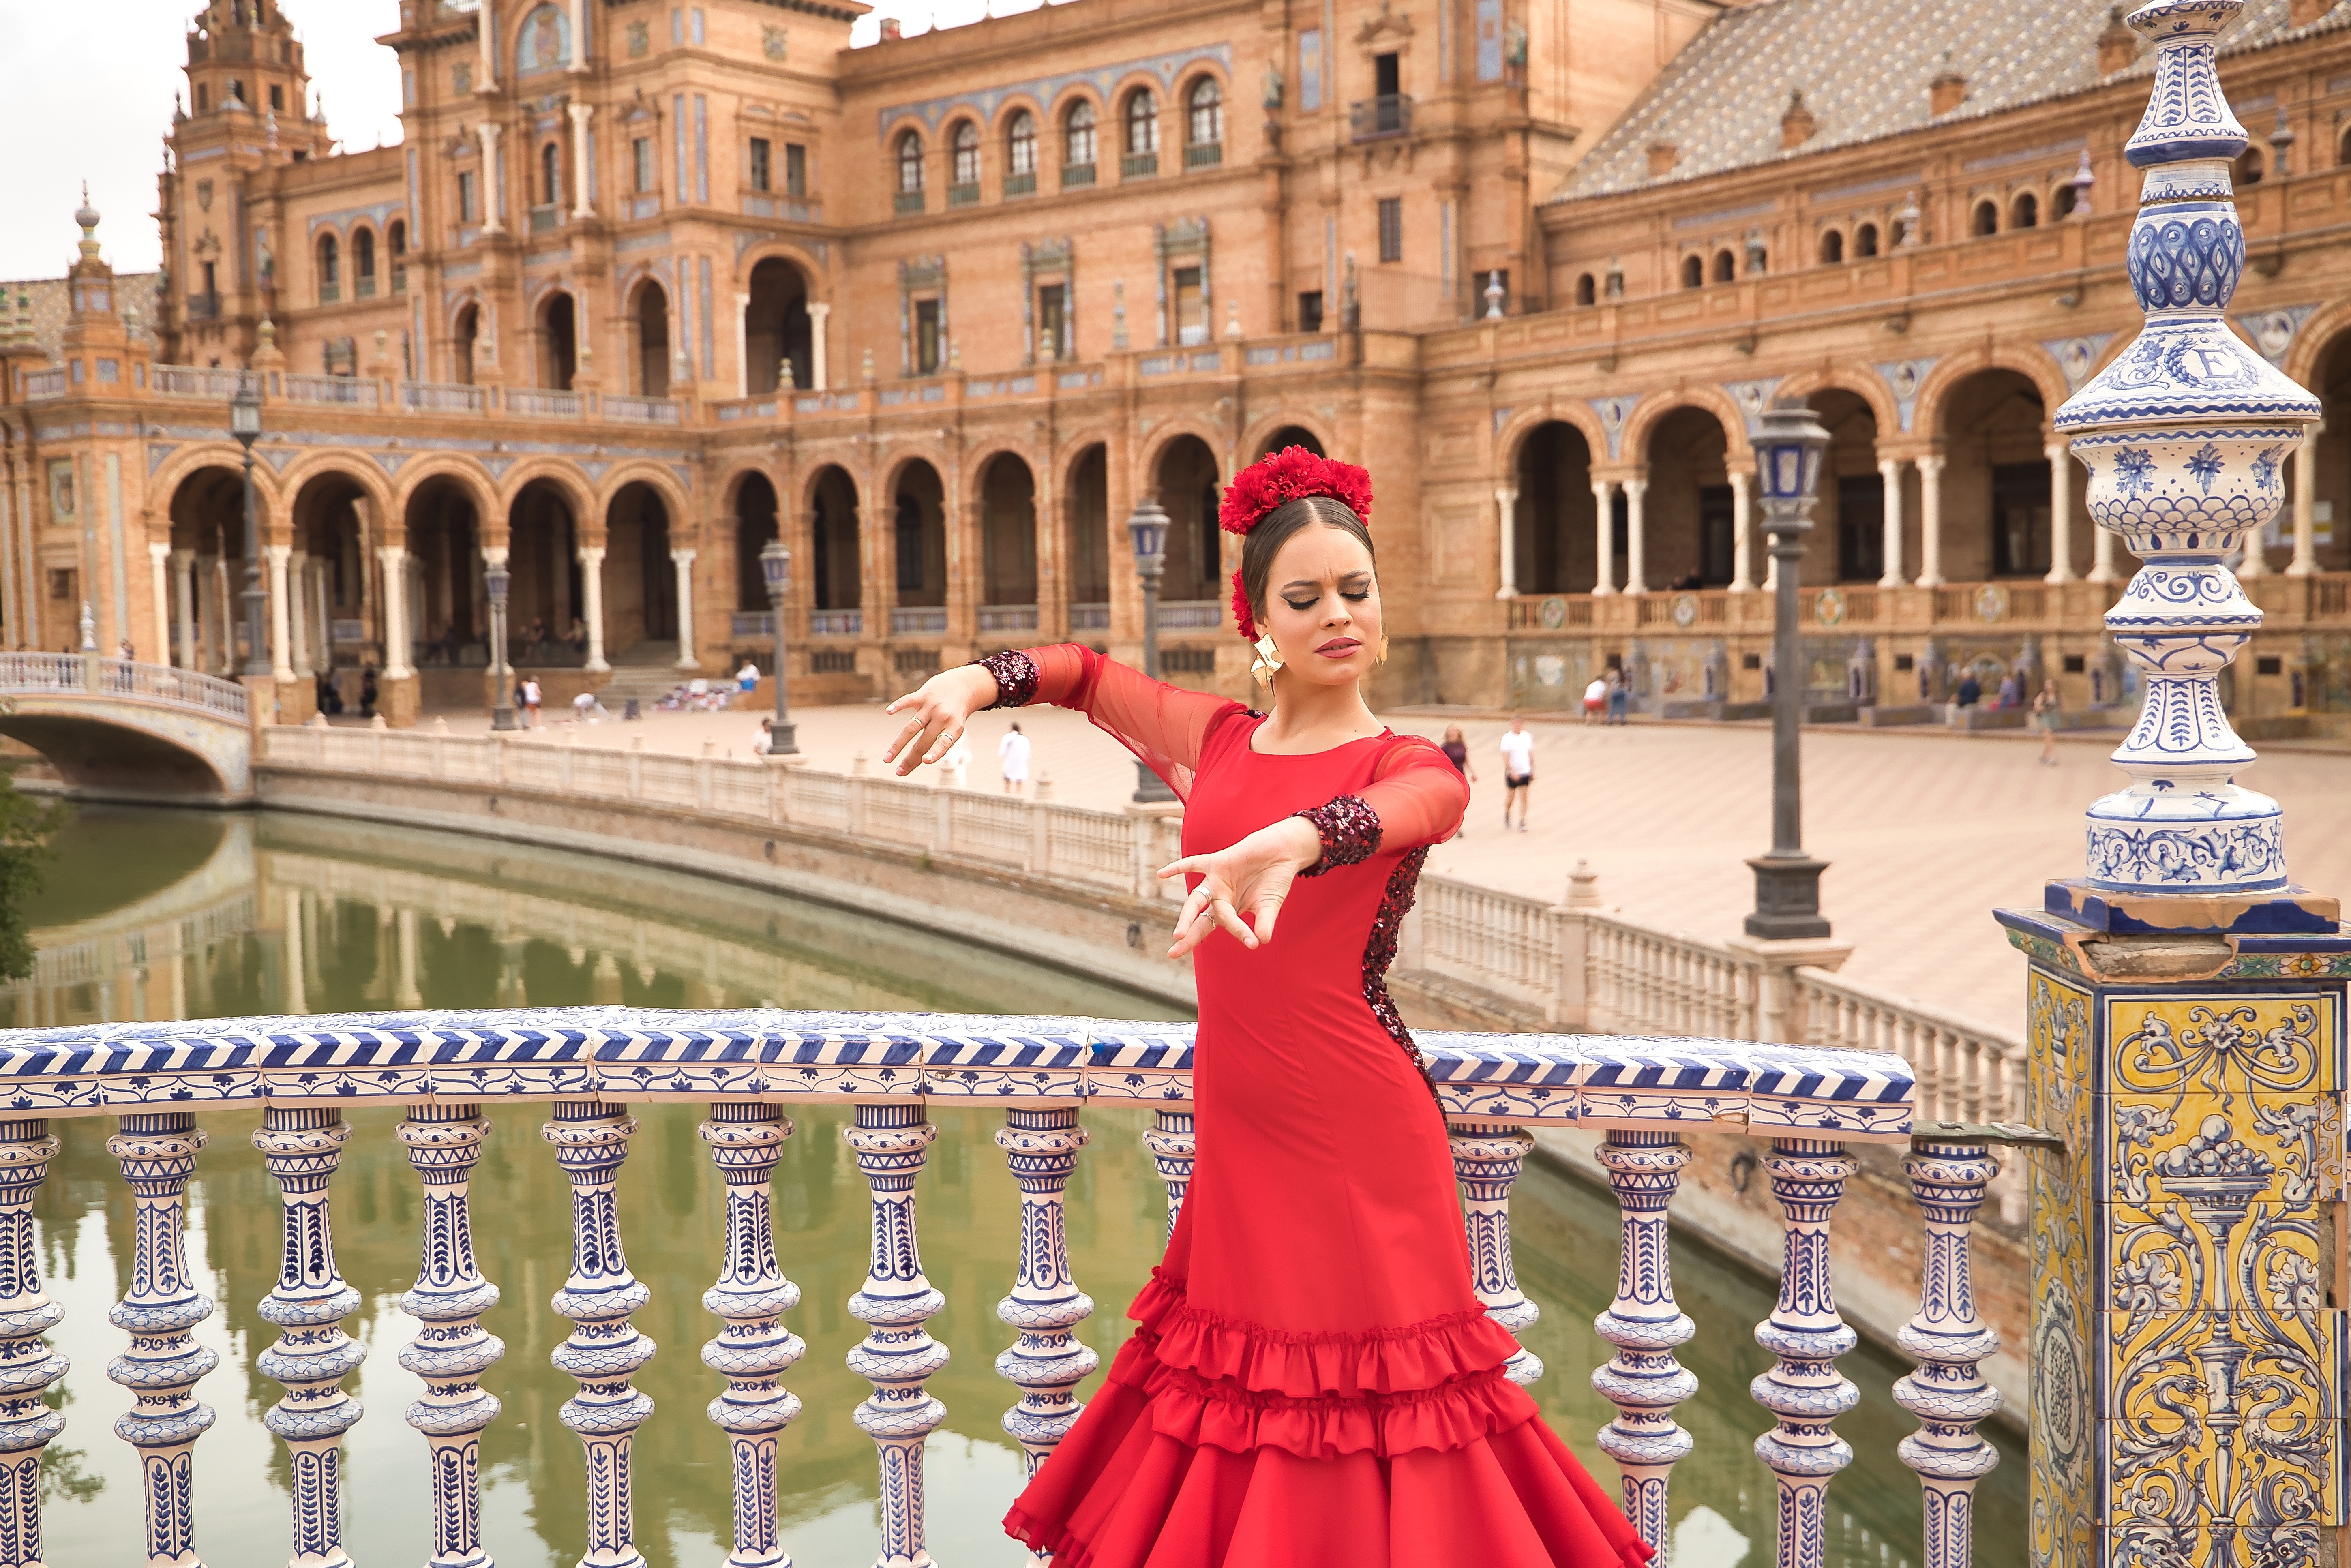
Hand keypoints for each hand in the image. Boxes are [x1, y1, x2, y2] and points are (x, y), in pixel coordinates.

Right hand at [883, 665, 998, 775]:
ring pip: (911, 728)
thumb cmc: (954, 714)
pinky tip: (888, 712)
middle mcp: (942, 718)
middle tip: (898, 772)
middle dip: (910, 759)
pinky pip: (909, 701)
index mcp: (954, 728)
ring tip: (887, 758)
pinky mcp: (923, 696)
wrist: (961, 686)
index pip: (943, 743)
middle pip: (923, 741)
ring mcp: (932, 707)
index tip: (925, 761)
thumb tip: (919, 761)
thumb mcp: (954, 729)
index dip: (935, 752)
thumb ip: (939, 743)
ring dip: (898, 745)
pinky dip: (898, 705)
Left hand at [1158, 817, 1320, 958]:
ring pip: (1196, 899)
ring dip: (1187, 915)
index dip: (1238, 935)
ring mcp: (1216, 880)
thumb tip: (1263, 940)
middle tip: (1175, 951)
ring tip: (1179, 934)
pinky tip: (1161, 874)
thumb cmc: (1275, 880)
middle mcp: (1219, 898)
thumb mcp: (1270, 904)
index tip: (1253, 945)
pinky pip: (1194, 863)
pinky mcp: (1217, 862)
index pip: (1223, 928)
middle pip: (1200, 919)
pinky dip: (1178, 867)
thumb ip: (1265, 921)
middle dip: (1189, 936)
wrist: (1280, 851)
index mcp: (1229, 911)